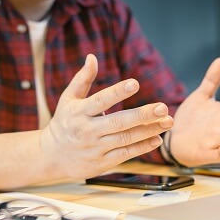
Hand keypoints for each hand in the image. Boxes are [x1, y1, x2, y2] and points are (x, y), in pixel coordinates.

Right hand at [40, 54, 173, 177]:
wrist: (52, 156)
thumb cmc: (64, 123)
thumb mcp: (68, 99)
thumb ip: (82, 79)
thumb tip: (92, 57)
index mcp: (79, 112)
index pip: (100, 101)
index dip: (117, 92)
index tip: (135, 83)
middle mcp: (87, 130)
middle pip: (119, 122)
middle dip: (143, 115)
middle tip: (163, 107)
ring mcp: (95, 148)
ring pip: (126, 139)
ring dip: (149, 130)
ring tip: (168, 122)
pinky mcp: (101, 163)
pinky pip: (125, 154)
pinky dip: (142, 147)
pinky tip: (157, 139)